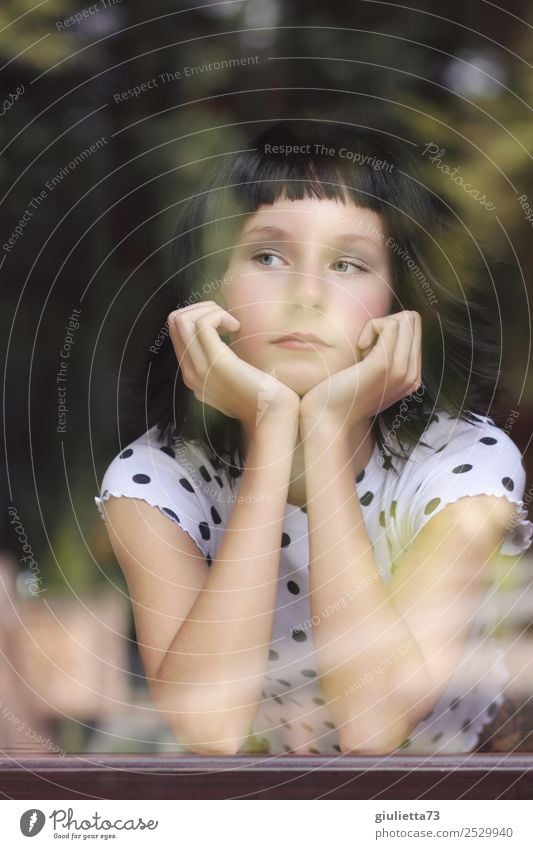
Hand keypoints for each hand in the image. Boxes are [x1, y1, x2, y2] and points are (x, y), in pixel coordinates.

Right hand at [167, 301, 300, 430]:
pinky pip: (203, 325)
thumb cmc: (260, 393)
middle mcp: (190, 372)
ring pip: (183, 320)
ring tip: (231, 323)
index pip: (175, 331)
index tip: (222, 323)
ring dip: (209, 310)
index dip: (197, 315)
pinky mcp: (216, 363)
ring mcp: (200, 368)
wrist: (272, 415)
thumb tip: (222, 330)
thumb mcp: (233, 375)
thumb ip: (220, 359)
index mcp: (192, 374)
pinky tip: (236, 327)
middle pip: (174, 322)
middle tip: (225, 318)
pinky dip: (219, 316)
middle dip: (200, 308)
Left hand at [299, 311, 421, 437]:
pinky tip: (359, 348)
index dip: (389, 329)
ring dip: (378, 328)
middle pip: (412, 320)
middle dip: (387, 324)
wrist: (329, 417)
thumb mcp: (372, 373)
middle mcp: (412, 374)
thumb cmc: (343, 392)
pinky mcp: (385, 365)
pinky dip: (371, 328)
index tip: (370, 350)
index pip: (414, 328)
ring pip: (404, 320)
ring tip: (363, 352)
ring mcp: (401, 370)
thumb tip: (390, 324)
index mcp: (412, 376)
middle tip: (367, 348)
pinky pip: (389, 325)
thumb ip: (387, 355)